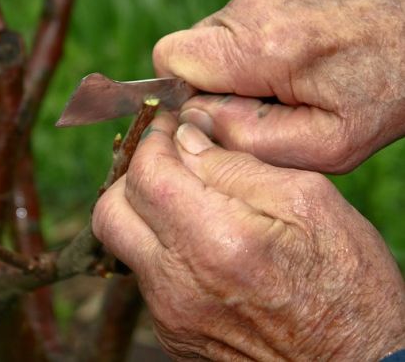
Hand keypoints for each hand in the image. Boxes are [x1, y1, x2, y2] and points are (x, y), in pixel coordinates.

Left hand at [92, 113, 404, 360]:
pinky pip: (147, 274)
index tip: (169, 125)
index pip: (147, 174)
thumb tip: (188, 137)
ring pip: (124, 242)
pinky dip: (162, 244)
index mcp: (216, 240)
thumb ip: (237, 164)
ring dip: (145, 208)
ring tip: (185, 194)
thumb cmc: (345, 281)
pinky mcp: (174, 332)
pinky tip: (199, 238)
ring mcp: (171, 314)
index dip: (153, 139)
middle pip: (111, 210)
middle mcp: (179, 283)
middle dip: (134, 173)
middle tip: (168, 157)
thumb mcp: (307, 201)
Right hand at [153, 0, 404, 172]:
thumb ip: (247, 139)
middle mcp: (254, 3)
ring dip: (231, 69)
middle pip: (186, 51)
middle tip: (261, 104)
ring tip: (281, 81)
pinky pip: (231, 26)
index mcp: (263, 44)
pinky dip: (246, 50)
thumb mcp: (324, 145)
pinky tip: (287, 60)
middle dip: (211, 86)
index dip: (184, 94)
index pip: (171, 60)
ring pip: (208, 39)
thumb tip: (193, 119)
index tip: (222, 114)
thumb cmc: (381, 96)